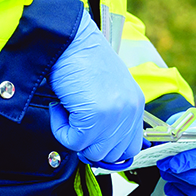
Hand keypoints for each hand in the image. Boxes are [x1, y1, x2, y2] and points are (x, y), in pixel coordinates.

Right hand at [49, 10, 144, 167]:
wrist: (70, 40)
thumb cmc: (82, 60)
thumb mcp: (107, 90)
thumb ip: (110, 115)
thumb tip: (96, 143)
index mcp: (135, 104)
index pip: (130, 148)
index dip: (107, 150)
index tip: (89, 141)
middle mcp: (130, 111)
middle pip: (111, 155)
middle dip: (88, 145)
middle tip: (73, 123)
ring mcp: (114, 115)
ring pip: (92, 152)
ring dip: (73, 136)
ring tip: (68, 110)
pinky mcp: (95, 117)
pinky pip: (73, 141)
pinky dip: (60, 128)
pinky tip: (60, 105)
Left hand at [158, 118, 195, 195]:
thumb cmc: (193, 134)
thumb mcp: (189, 126)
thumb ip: (181, 135)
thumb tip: (165, 148)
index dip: (195, 160)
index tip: (171, 162)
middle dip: (187, 177)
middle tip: (166, 169)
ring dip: (185, 190)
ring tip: (169, 178)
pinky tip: (174, 190)